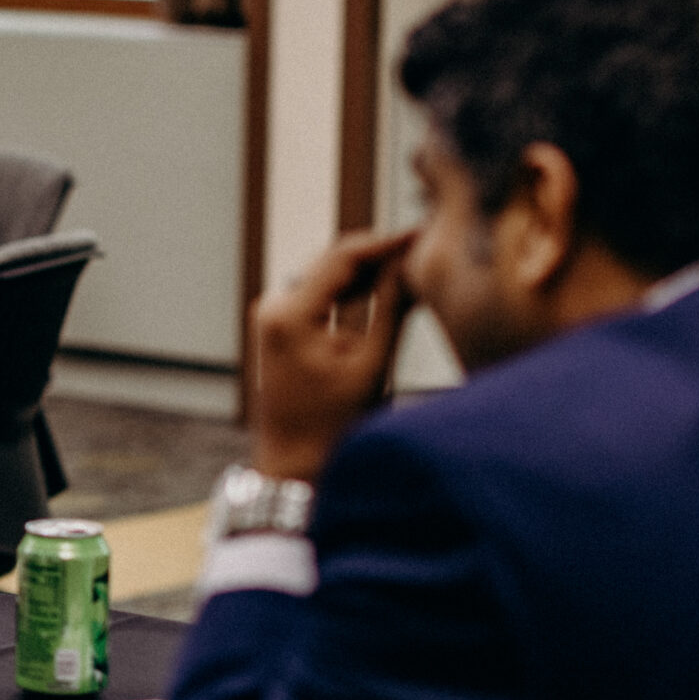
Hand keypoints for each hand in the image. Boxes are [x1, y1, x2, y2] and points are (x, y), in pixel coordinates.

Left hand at [248, 228, 416, 482]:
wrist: (293, 466)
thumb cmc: (332, 426)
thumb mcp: (372, 364)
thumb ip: (391, 308)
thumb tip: (412, 264)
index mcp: (289, 312)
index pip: (343, 257)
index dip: (386, 243)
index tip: (422, 233)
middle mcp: (273, 306)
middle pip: (333, 262)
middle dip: (379, 254)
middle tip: (425, 244)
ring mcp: (274, 316)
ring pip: (329, 277)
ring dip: (369, 271)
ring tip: (414, 265)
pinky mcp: (281, 328)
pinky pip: (321, 297)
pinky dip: (353, 292)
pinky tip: (388, 290)